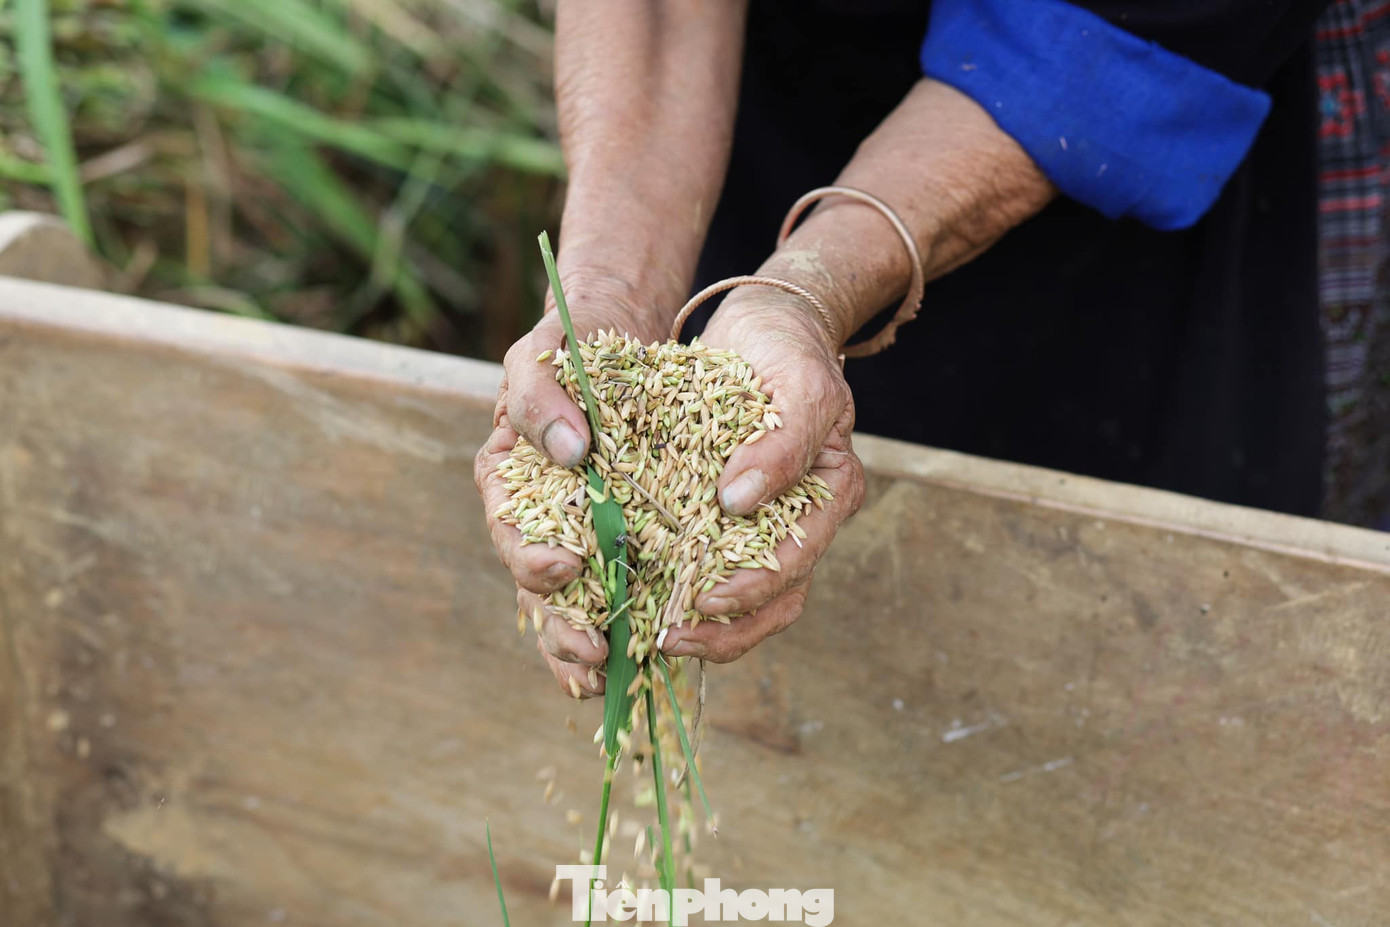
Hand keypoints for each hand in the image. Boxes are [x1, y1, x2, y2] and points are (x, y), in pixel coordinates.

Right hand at [474, 274, 665, 698]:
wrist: (609, 340)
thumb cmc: (568, 345)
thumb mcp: (545, 355)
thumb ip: (543, 398)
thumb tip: (571, 450)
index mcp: (508, 479)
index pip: (512, 529)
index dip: (532, 556)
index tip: (564, 567)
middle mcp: (537, 516)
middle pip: (539, 586)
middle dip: (563, 624)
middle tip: (592, 649)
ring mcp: (576, 534)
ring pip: (572, 605)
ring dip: (585, 646)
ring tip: (609, 678)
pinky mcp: (617, 542)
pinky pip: (614, 595)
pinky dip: (620, 632)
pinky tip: (636, 668)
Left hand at [658, 288, 866, 661]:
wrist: (762, 325)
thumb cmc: (789, 350)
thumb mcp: (800, 385)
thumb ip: (783, 444)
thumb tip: (740, 504)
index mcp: (831, 497)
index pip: (797, 562)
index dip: (753, 593)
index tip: (705, 602)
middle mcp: (799, 519)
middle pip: (772, 601)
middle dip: (723, 632)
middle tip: (668, 640)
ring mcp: (760, 520)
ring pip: (737, 594)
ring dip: (698, 624)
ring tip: (649, 635)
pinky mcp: (719, 512)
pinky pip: (700, 560)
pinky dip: (672, 583)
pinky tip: (634, 595)